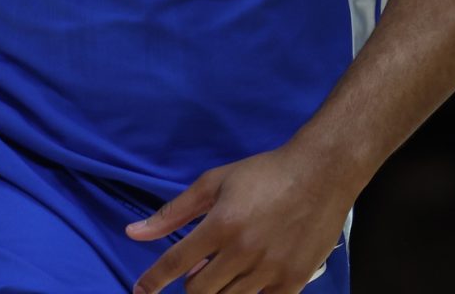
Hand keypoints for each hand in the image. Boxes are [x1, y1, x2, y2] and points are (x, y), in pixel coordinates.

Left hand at [126, 143, 356, 293]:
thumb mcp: (214, 183)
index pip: (176, 263)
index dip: (153, 281)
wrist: (321, 174)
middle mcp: (243, 252)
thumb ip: (173, 212)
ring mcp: (270, 270)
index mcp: (221, 224)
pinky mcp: (293, 281)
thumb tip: (133, 234)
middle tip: (200, 267)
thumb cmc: (264, 174)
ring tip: (226, 269)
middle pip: (199, 291)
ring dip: (218, 290)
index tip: (141, 291)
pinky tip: (248, 280)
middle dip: (191, 283)